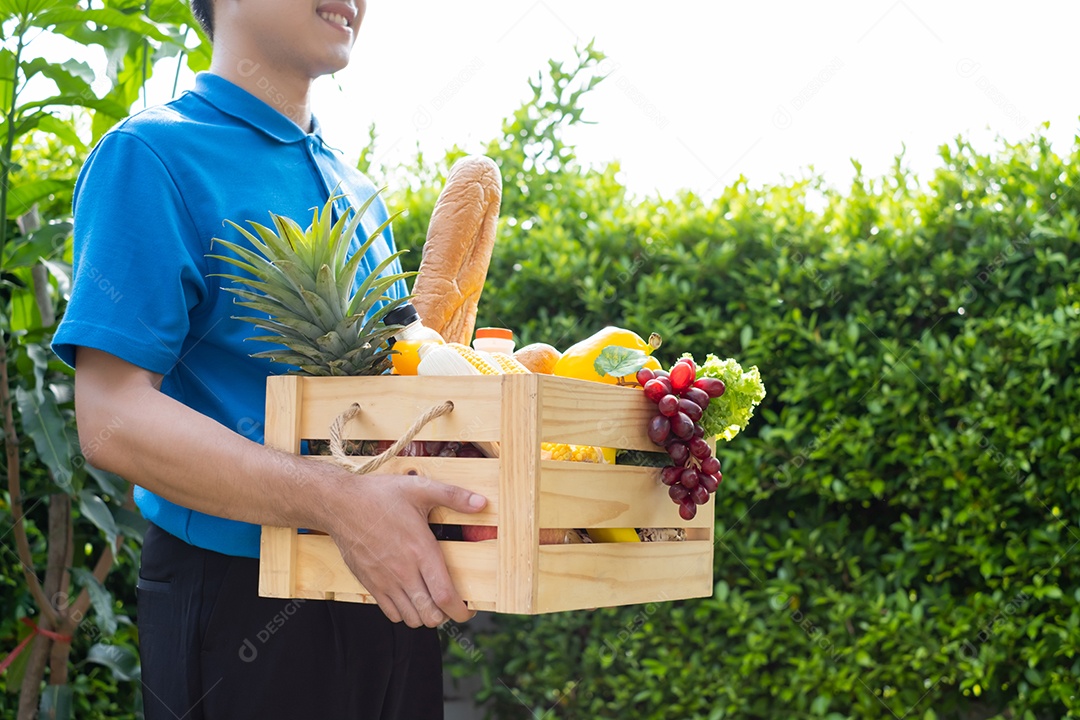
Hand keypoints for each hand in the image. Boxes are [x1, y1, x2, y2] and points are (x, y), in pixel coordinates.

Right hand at [322, 470, 486, 627]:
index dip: (462, 610)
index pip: (446, 596)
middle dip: (446, 615)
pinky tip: (410, 596)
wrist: (339, 504)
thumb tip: (481, 503)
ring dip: (426, 615)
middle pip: (431, 615)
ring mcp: (385, 581)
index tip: (470, 608)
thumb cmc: (380, 495)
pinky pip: (391, 613)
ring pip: (412, 619)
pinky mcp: (369, 584)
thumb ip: (453, 495)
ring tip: (431, 600)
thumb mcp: (420, 487)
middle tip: (452, 602)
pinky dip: (405, 613)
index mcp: (421, 551)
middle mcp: (404, 571)